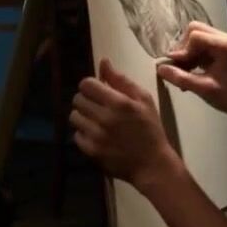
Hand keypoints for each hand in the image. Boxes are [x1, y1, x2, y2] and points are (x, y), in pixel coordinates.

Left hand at [71, 59, 178, 190]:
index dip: (91, 85)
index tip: (98, 91)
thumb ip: (121, 80)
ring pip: (74, 117)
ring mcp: (96, 136)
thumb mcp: (143, 99)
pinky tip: (96, 134)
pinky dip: (84, 133)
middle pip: (77, 99)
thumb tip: (103, 62)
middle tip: (97, 106)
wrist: (152, 164)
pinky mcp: (91, 151)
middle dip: (86, 99)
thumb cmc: (150, 129)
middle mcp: (104, 118)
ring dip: (83, 116)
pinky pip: (76, 135)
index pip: (86, 84)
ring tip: (95, 120)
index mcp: (118, 102)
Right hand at [157, 22, 226, 120]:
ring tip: (182, 72)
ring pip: (195, 36)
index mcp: (225, 45)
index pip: (195, 36)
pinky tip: (187, 72)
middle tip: (178, 66)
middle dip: (183, 48)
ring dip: (185, 53)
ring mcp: (222, 42)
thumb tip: (159, 68)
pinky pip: (199, 45)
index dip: (182, 50)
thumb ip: (180, 78)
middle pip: (194, 30)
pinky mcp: (218, 48)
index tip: (176, 66)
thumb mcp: (203, 89)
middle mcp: (224, 38)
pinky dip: (190, 56)